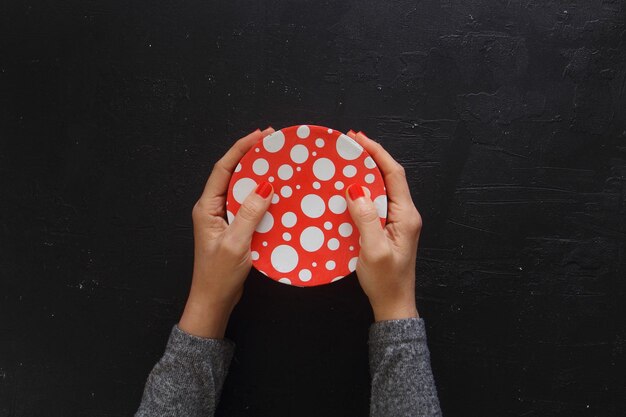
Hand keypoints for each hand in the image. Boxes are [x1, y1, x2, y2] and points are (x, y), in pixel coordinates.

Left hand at [178, 127, 275, 337]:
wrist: (213, 301)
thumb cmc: (218, 276)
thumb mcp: (236, 243)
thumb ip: (249, 214)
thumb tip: (265, 186)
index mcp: (207, 208)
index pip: (223, 168)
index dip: (241, 148)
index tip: (260, 135)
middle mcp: (213, 209)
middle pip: (232, 174)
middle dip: (251, 157)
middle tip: (273, 145)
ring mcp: (222, 219)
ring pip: (241, 189)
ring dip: (258, 176)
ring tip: (278, 164)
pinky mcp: (233, 229)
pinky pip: (247, 205)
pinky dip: (261, 197)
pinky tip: (276, 195)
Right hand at [344, 130, 421, 321]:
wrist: (393, 305)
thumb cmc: (386, 281)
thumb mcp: (373, 250)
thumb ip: (365, 218)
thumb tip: (355, 188)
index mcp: (406, 216)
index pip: (394, 174)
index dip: (377, 153)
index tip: (358, 139)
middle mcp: (405, 214)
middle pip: (389, 177)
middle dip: (370, 158)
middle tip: (347, 146)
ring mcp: (397, 222)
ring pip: (382, 189)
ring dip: (365, 173)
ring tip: (345, 162)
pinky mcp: (388, 229)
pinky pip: (376, 202)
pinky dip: (363, 191)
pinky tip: (348, 191)